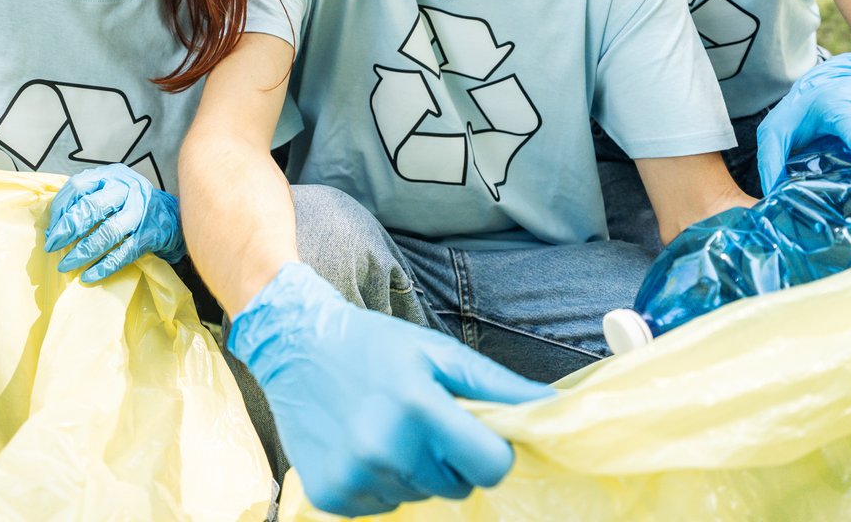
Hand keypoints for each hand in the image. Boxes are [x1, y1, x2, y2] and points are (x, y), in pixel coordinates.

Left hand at [43, 164, 183, 282]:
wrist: (169, 215)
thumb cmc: (129, 203)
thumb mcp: (109, 190)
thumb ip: (85, 199)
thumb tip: (54, 227)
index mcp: (111, 176)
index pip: (79, 186)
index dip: (61, 208)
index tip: (51, 229)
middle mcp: (127, 189)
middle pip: (93, 206)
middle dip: (69, 228)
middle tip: (52, 245)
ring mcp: (140, 212)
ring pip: (108, 231)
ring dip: (84, 251)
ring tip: (66, 264)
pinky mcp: (150, 235)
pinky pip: (124, 252)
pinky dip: (104, 266)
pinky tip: (88, 276)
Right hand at [230, 262, 550, 515]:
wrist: (294, 345)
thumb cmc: (374, 345)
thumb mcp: (438, 353)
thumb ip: (498, 387)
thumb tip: (555, 409)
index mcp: (419, 408)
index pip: (493, 466)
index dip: (490, 450)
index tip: (470, 430)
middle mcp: (385, 449)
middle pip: (457, 486)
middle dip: (447, 458)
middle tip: (417, 420)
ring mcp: (356, 477)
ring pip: (420, 497)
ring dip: (412, 470)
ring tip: (385, 428)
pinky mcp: (332, 496)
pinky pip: (383, 506)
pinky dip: (379, 482)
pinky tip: (360, 445)